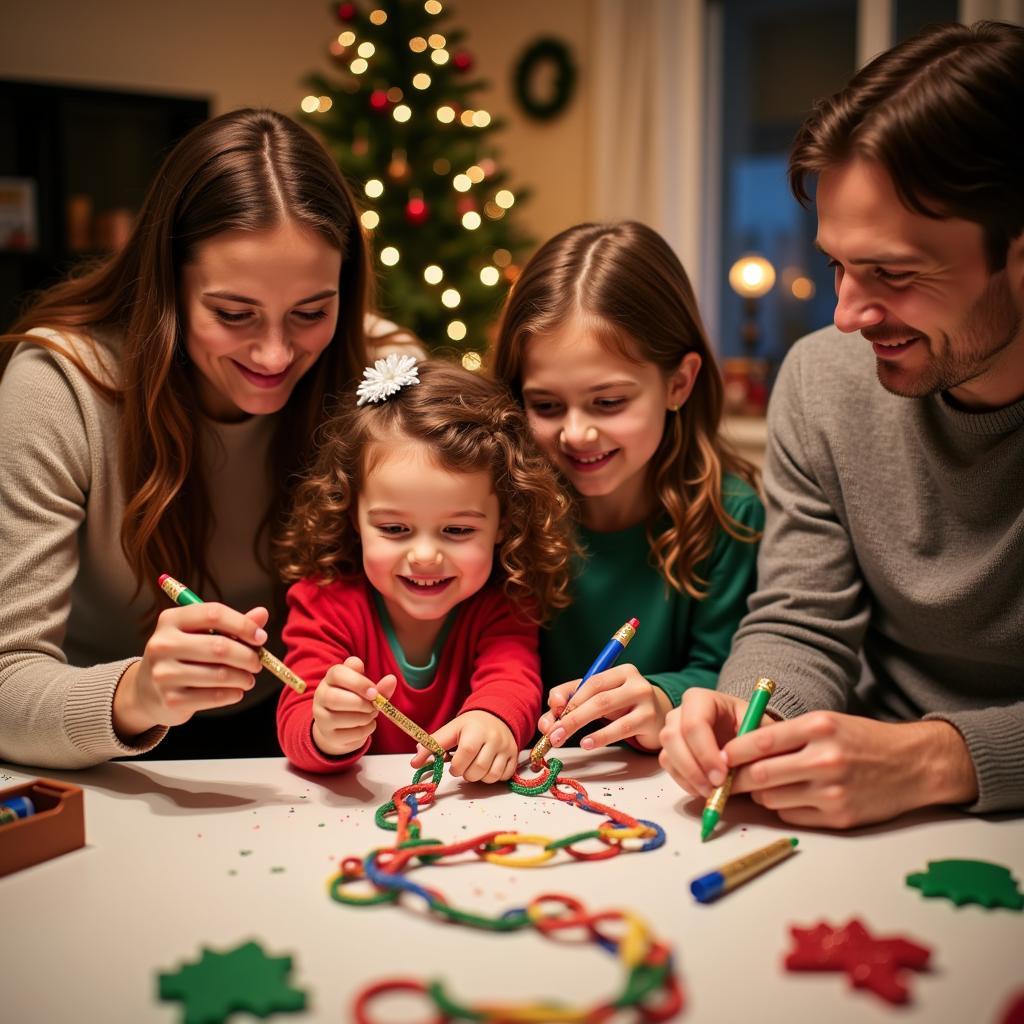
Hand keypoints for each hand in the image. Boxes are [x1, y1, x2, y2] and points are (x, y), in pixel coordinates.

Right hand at [113, 603, 269, 737]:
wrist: (146, 691)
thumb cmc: (182, 656)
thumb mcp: (200, 634)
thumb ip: (231, 624)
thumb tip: (262, 614)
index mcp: (171, 620)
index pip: (213, 614)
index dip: (243, 625)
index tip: (260, 637)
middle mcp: (163, 644)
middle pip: (219, 646)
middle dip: (248, 656)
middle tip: (258, 663)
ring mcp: (164, 673)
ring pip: (220, 674)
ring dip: (243, 677)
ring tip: (248, 678)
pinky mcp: (171, 699)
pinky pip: (214, 696)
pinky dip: (233, 694)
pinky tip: (236, 691)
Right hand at [311, 656, 397, 757]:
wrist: (340, 726)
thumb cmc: (355, 700)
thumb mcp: (366, 690)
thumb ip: (378, 686)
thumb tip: (392, 680)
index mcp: (330, 679)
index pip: (337, 673)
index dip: (358, 682)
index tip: (374, 691)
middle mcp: (321, 696)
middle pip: (334, 698)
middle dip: (361, 703)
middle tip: (374, 705)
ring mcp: (321, 717)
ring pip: (340, 718)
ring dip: (364, 717)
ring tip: (372, 714)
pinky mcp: (328, 735)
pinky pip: (348, 734)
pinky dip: (365, 730)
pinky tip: (367, 725)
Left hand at [410, 710, 516, 782]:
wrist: (497, 716)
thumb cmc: (470, 726)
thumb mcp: (450, 730)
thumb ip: (432, 745)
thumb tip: (414, 763)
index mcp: (475, 730)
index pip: (466, 753)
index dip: (456, 765)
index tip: (453, 765)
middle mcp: (494, 738)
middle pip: (479, 768)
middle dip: (466, 774)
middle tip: (463, 768)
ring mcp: (506, 747)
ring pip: (492, 775)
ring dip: (480, 778)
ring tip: (474, 768)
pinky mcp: (514, 756)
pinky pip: (504, 776)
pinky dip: (494, 777)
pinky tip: (488, 768)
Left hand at [539, 665, 671, 751]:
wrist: (660, 719)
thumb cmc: (624, 707)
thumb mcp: (600, 698)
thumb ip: (572, 698)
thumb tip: (551, 710)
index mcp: (622, 671)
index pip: (591, 682)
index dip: (569, 698)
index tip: (552, 714)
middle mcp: (636, 682)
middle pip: (597, 696)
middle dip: (570, 716)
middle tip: (551, 734)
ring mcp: (646, 700)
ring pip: (607, 709)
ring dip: (580, 725)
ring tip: (561, 738)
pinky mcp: (650, 720)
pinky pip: (621, 728)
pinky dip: (601, 736)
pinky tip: (587, 743)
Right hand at [658, 688, 756, 796]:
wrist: (744, 734)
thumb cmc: (751, 727)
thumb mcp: (759, 727)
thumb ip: (750, 741)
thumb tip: (733, 762)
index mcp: (701, 699)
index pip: (693, 723)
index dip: (705, 752)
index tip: (723, 775)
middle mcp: (680, 712)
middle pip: (672, 738)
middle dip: (693, 768)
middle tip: (716, 788)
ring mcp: (671, 731)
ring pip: (667, 755)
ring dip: (689, 778)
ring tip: (712, 792)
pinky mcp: (670, 750)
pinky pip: (669, 768)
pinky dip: (685, 783)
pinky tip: (705, 790)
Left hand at [723, 712, 978, 828]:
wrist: (913, 764)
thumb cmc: (863, 740)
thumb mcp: (827, 723)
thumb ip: (787, 735)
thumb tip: (740, 751)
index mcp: (819, 727)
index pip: (760, 741)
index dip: (733, 751)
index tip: (719, 755)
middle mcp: (825, 759)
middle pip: (760, 775)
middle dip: (738, 778)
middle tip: (727, 777)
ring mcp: (833, 791)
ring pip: (772, 798)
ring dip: (761, 794)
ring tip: (766, 784)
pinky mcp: (839, 817)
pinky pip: (791, 815)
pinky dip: (783, 807)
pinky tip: (793, 796)